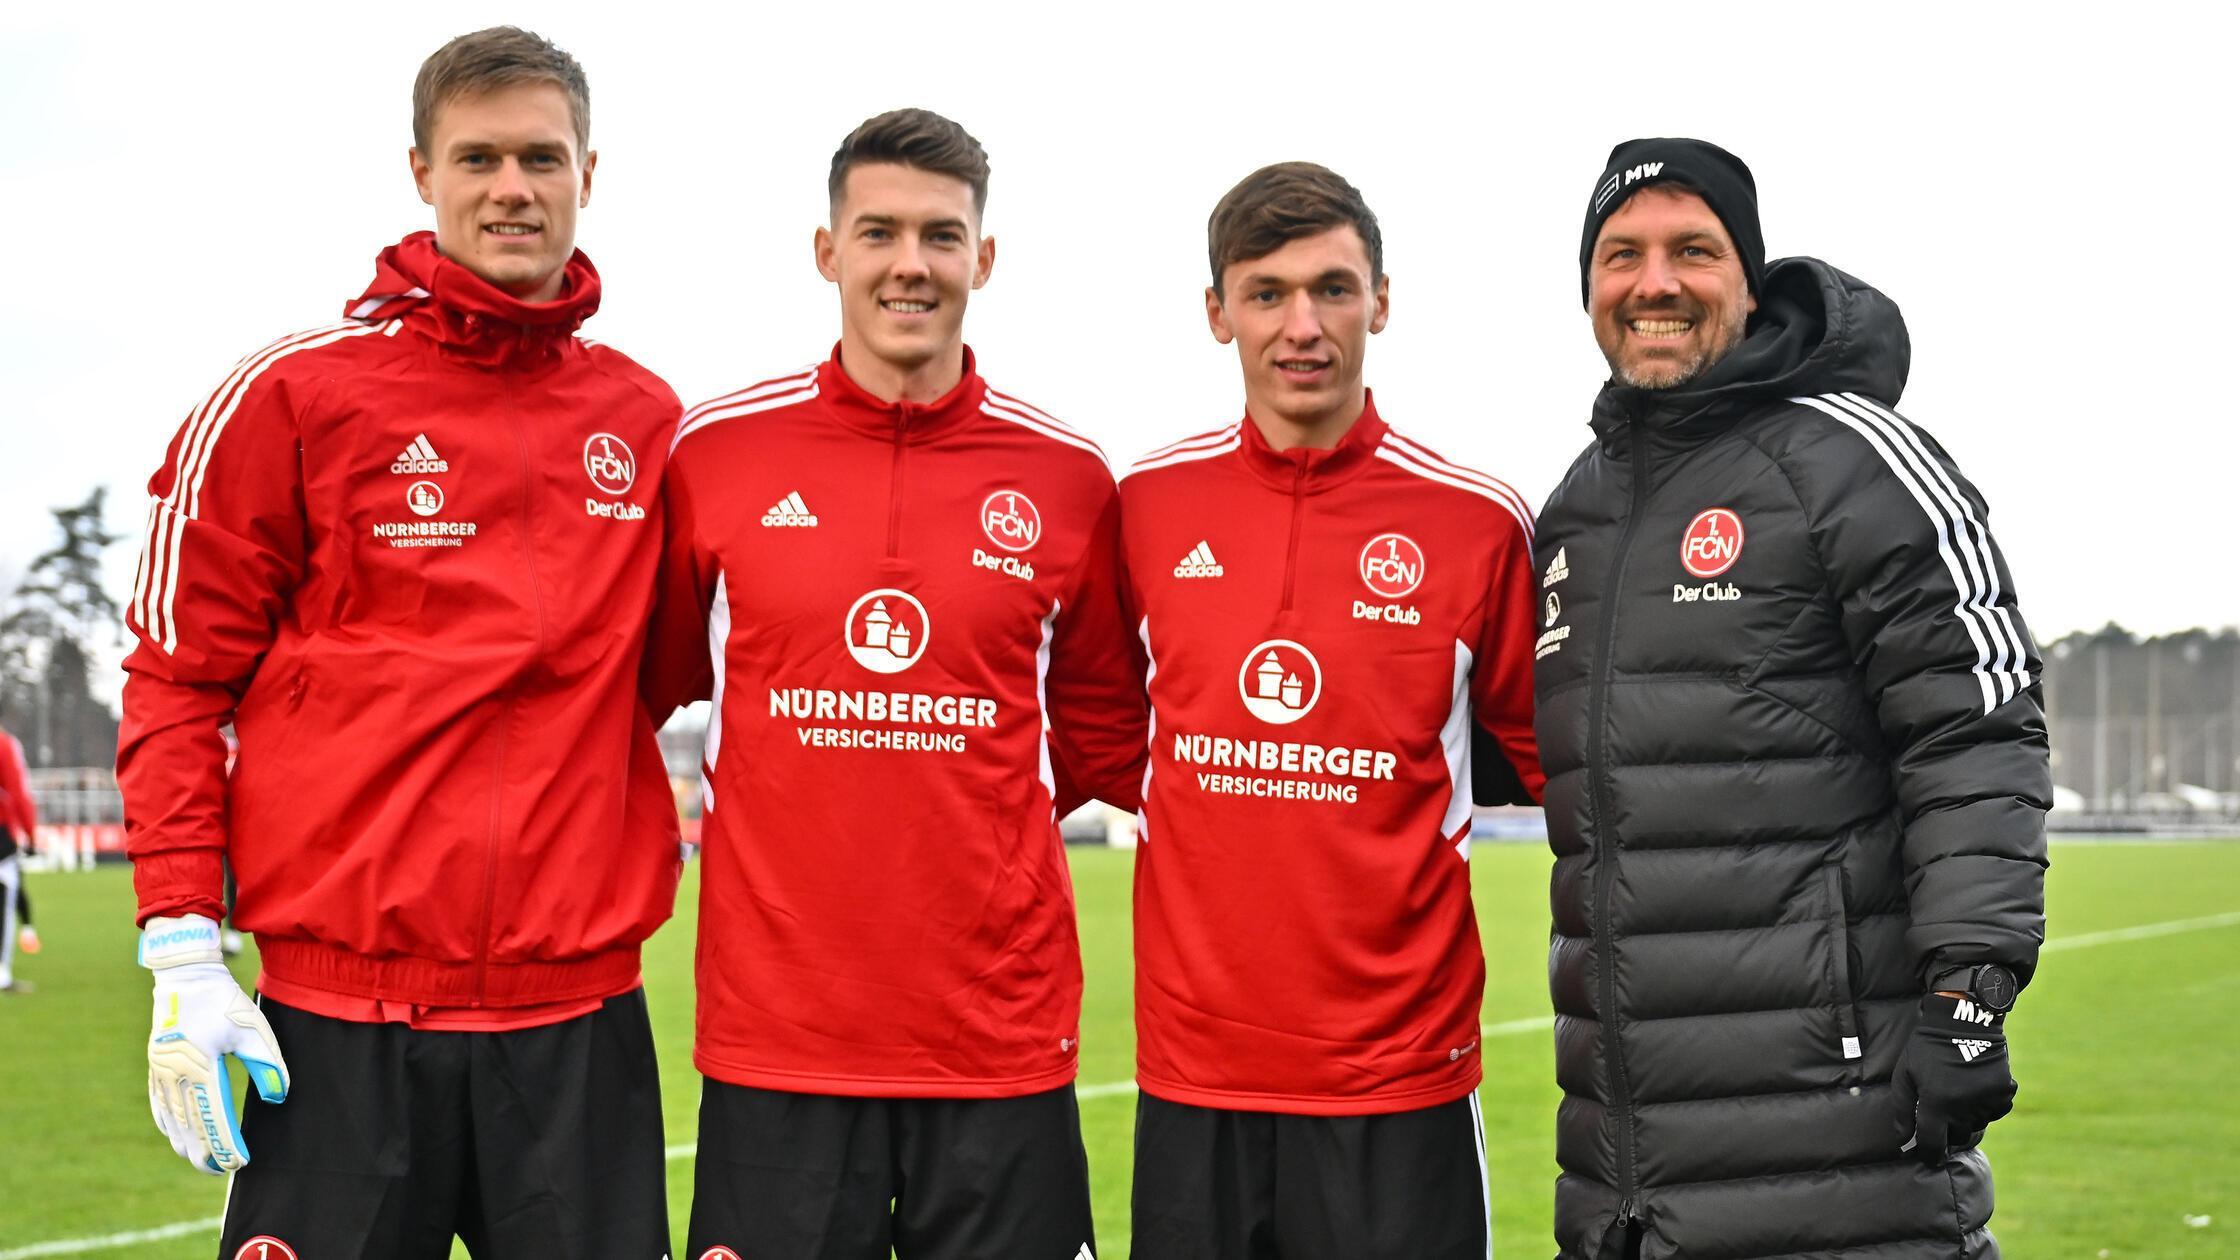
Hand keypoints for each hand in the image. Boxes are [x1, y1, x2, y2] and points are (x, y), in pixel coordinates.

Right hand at [139, 915, 290, 1173]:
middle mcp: (176, 1071)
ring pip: (171, 1117)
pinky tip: (175, 1136)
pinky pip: (159, 1102)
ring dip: (184, 1141)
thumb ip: (268, 1064)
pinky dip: (167, 1123)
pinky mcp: (155, 1065)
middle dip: (204, 1150)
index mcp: (202, 1063)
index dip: (226, 1141)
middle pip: (189, 1122)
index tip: (239, 1161)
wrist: (186, 976)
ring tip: (199, 1161)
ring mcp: (161, 1069)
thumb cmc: (224, 1001)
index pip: (214, 1114)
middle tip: (219, 1171)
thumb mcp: (254, 1029)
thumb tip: (279, 1096)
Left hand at [1891, 992, 2013, 1164]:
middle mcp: (1964, 1106)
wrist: (1963, 1020)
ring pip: (1976, 1125)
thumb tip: (1903, 1141)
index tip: (1929, 1158)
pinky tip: (1973, 1088)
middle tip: (1940, 1113)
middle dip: (1947, 1131)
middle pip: (1957, 1137)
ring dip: (1965, 1118)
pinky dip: (1984, 1108)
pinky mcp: (2004, 1093)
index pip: (1933, 1144)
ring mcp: (1987, 1100)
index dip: (1929, 1155)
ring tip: (1956, 1093)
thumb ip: (1902, 1109)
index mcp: (1937, 1103)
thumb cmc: (1926, 1048)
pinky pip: (1994, 1113)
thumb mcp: (1905, 1074)